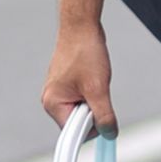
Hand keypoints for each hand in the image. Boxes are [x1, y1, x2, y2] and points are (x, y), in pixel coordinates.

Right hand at [42, 19, 117, 135]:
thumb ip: (104, 114)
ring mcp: (57, 92)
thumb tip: (110, 133)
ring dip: (94, 100)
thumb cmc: (85, 53)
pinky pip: (82, 99)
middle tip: (98, 90)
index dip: (92, 126)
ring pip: (82, 110)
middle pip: (78, 123)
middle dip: (93, 110)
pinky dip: (92, 92)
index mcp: (53, 104)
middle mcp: (51, 100)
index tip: (103, 115)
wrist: (81, 28)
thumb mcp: (98, 88)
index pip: (74, 133)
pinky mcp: (65, 85)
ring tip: (95, 80)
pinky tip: (93, 77)